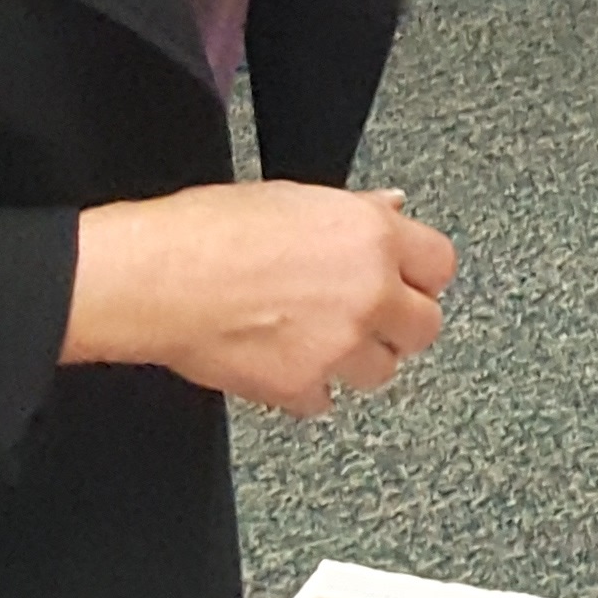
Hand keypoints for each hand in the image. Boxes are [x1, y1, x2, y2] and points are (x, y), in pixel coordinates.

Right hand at [65, 181, 456, 416]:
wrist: (156, 278)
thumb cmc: (208, 230)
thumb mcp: (295, 198)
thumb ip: (355, 212)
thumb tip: (392, 207)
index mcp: (372, 236)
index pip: (440, 265)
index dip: (421, 275)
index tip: (407, 281)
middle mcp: (368, 292)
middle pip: (425, 327)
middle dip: (399, 325)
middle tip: (369, 318)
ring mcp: (339, 344)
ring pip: (381, 370)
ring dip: (356, 360)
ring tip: (318, 340)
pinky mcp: (302, 386)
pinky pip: (324, 400)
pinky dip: (306, 389)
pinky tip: (281, 362)